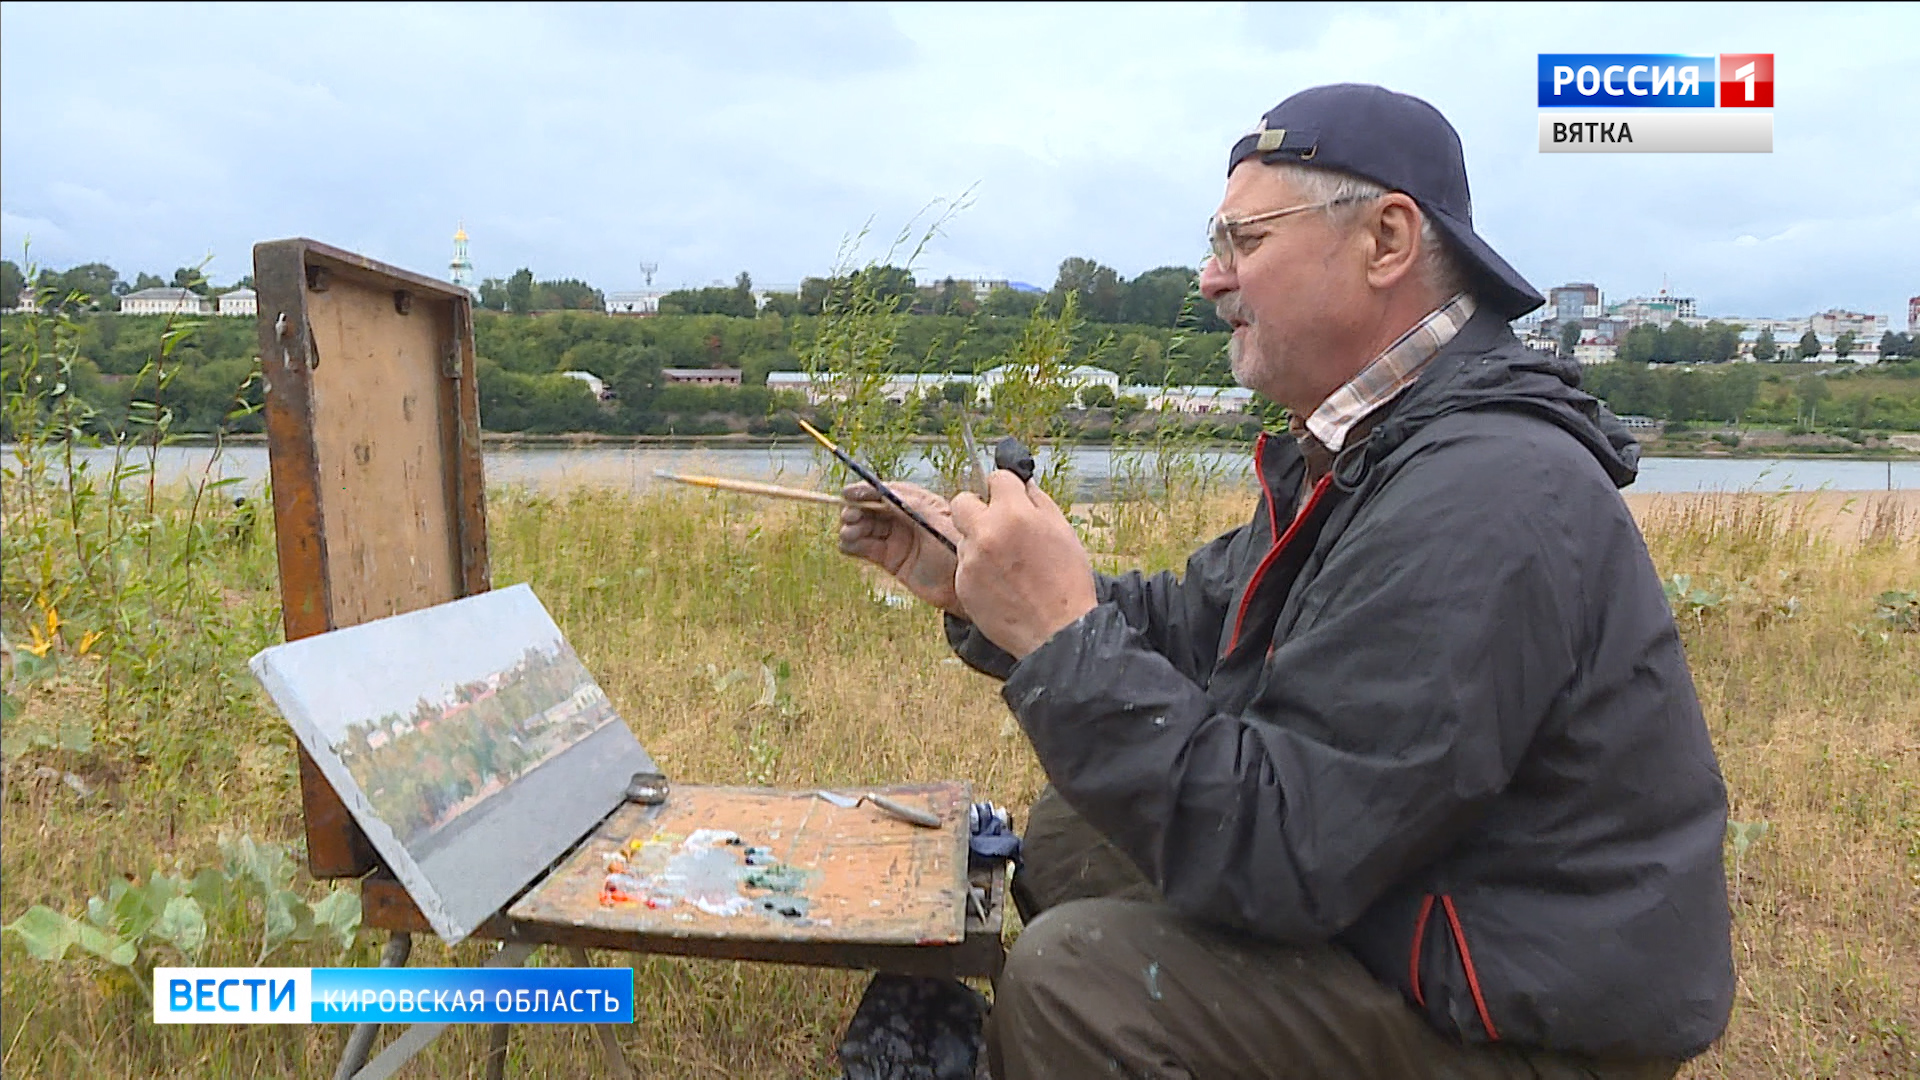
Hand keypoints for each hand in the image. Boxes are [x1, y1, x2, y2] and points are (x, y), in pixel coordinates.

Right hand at [837, 481, 964, 616]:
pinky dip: (852, 545)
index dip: (865, 491)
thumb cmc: (957, 550)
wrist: (965, 588)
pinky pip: (864, 549)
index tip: (848, 493)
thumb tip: (881, 490)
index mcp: (917, 503)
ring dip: (852, 528)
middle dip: (856, 510)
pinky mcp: (890, 560)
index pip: (886, 491)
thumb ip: (910, 504)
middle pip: (871, 508)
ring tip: (849, 534)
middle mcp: (904, 519)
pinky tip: (847, 545)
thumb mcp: (936, 520)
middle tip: (850, 517)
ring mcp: (896, 540)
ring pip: (864, 528)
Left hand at [950, 470, 1097, 658]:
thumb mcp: (1063, 531)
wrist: (1057, 633)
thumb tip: (1022, 482)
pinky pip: (963, 564)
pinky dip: (977, 569)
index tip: (1011, 498)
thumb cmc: (1067, 583)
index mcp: (1014, 514)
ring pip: (963, 535)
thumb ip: (1038, 500)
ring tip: (1006, 564)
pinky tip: (1000, 583)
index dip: (1007, 489)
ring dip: (978, 542)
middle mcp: (986, 533)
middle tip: (995, 524)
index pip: (996, 478)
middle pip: (962, 500)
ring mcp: (970, 560)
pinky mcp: (962, 584)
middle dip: (977, 508)